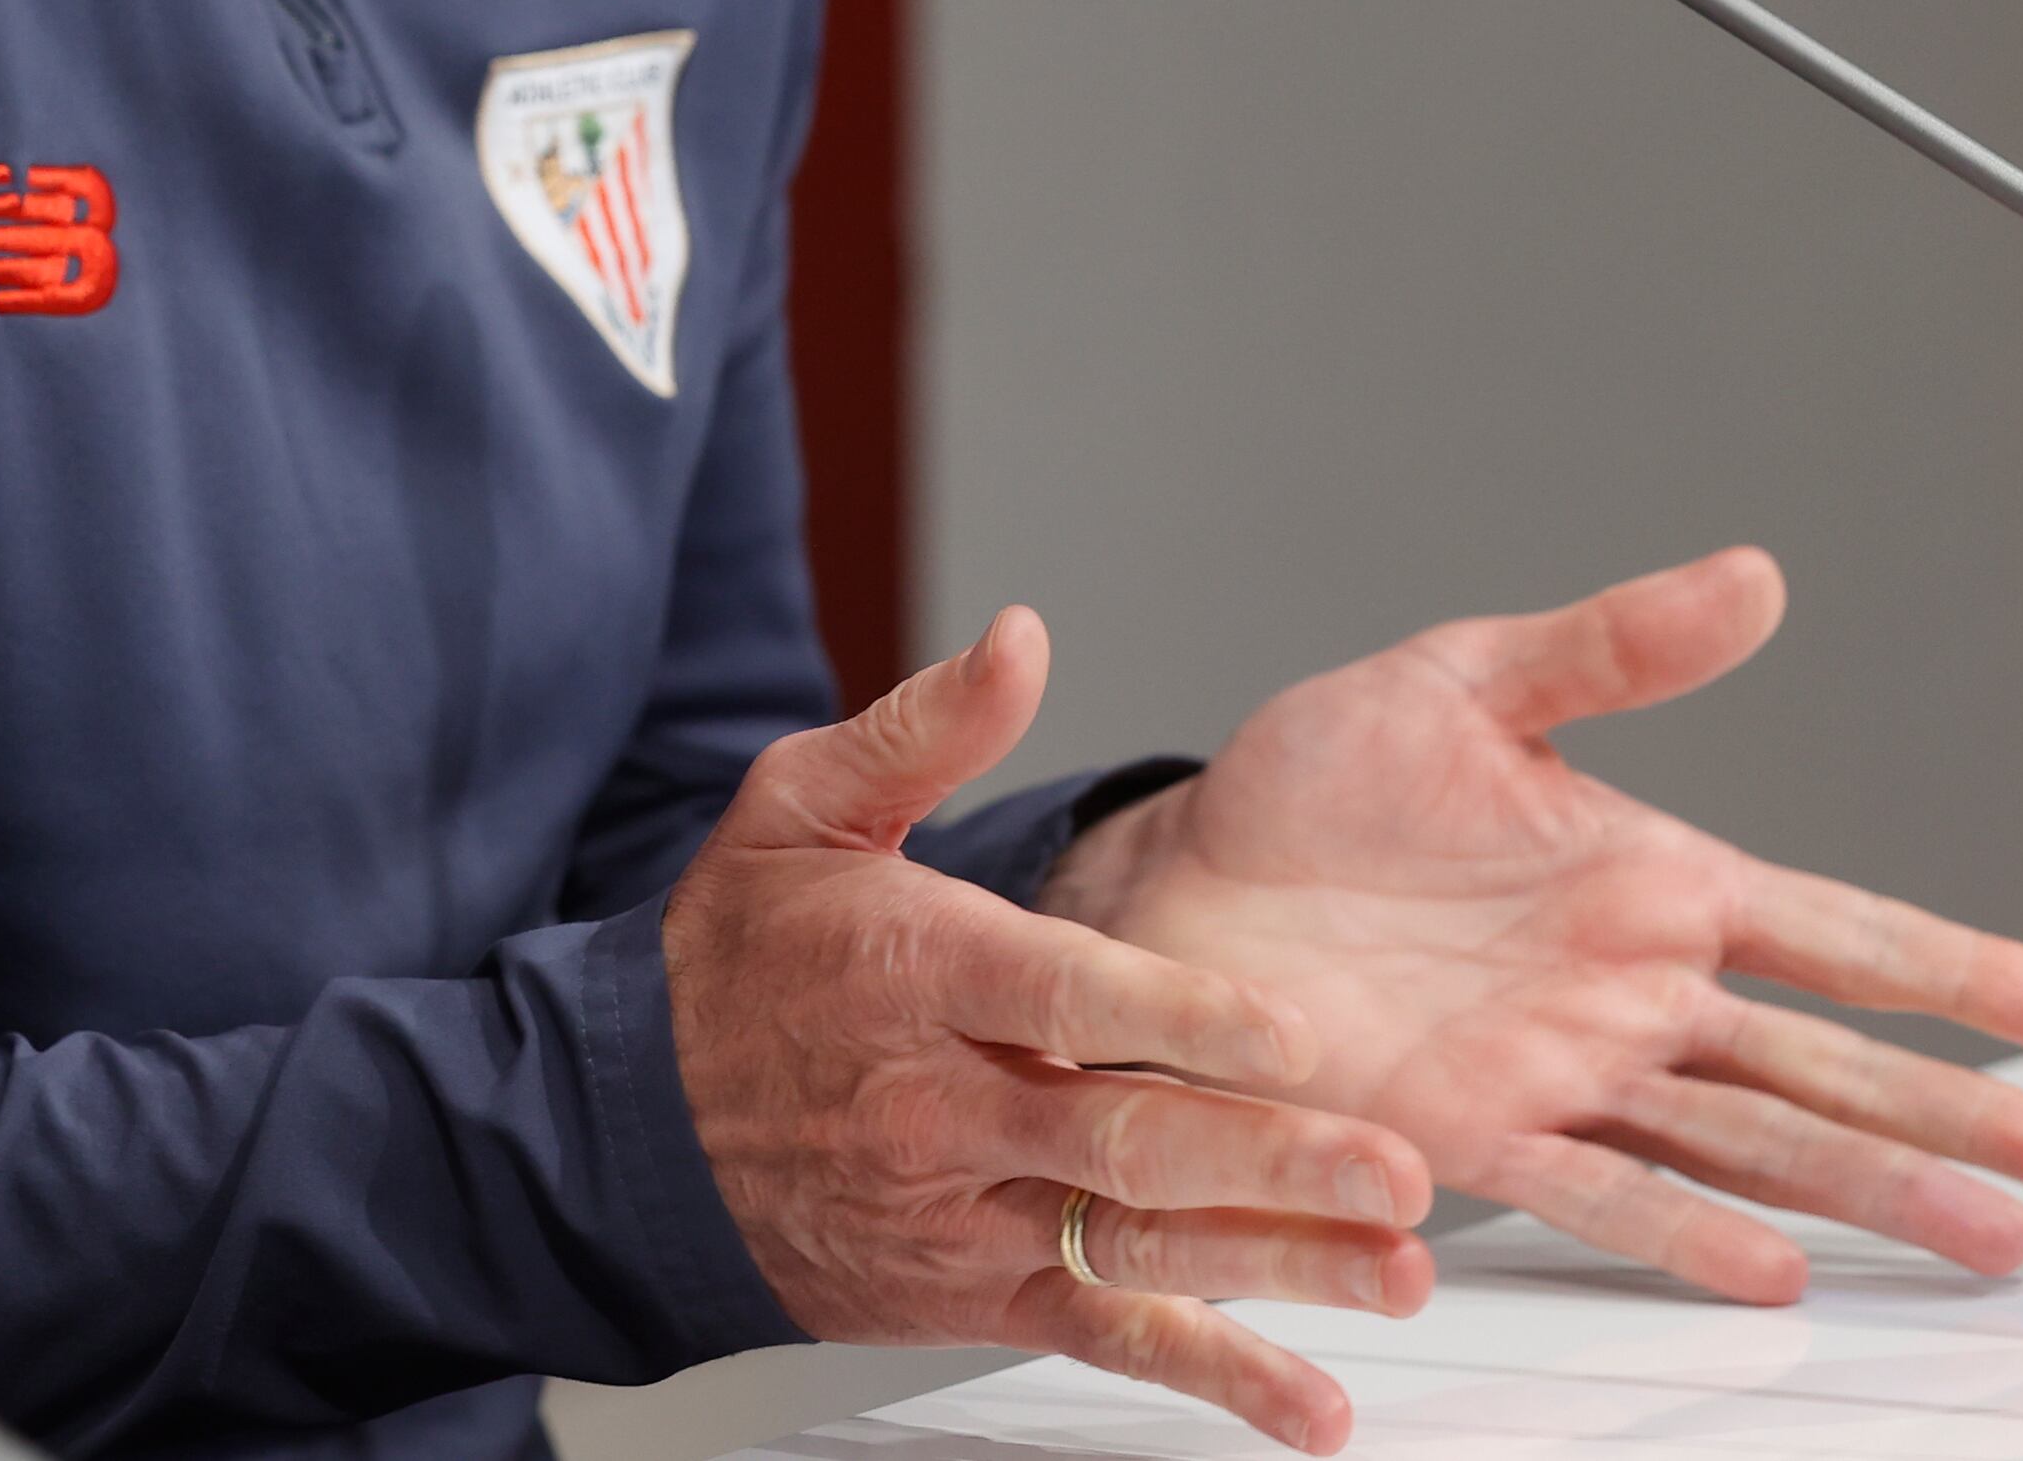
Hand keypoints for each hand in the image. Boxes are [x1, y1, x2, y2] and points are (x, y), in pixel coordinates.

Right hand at [668, 610, 1433, 1453]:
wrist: (628, 1133)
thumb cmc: (733, 958)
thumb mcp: (799, 807)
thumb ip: (925, 727)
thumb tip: (1023, 638)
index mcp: (913, 973)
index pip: (1061, 993)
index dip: (1179, 1016)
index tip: (1290, 1034)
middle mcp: (942, 1104)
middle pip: (1121, 1137)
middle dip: (1271, 1161)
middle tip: (1393, 1172)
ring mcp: (960, 1211)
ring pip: (1135, 1246)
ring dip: (1276, 1269)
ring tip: (1394, 1275)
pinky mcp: (972, 1291)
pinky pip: (1102, 1336)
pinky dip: (1213, 1378)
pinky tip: (1306, 1404)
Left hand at [1045, 547, 2022, 1304]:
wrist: (1172, 885)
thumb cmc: (1309, 788)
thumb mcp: (1462, 682)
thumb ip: (1611, 644)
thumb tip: (1751, 575)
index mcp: (1647, 881)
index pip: (1837, 932)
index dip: (1956, 969)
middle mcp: (1628, 992)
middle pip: (1832, 1062)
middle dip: (1963, 1114)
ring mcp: (1563, 1071)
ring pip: (1752, 1142)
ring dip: (1868, 1188)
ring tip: (1986, 1236)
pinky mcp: (1472, 1132)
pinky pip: (1595, 1189)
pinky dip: (1683, 1228)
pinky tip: (1774, 1265)